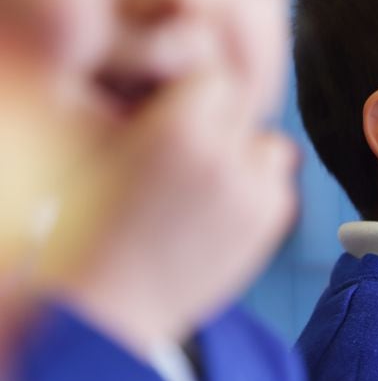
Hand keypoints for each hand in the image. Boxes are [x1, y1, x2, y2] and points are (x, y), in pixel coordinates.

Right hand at [43, 69, 297, 358]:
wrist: (111, 302)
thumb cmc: (95, 223)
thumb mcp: (112, 148)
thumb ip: (163, 112)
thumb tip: (212, 85)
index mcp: (176, 128)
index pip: (214, 78)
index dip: (195, 96)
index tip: (175, 116)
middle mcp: (223, 154)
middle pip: (246, 110)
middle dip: (221, 124)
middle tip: (189, 157)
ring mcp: (254, 190)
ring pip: (271, 145)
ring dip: (248, 157)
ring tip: (206, 188)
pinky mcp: (272, 221)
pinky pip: (278, 186)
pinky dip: (257, 194)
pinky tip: (217, 217)